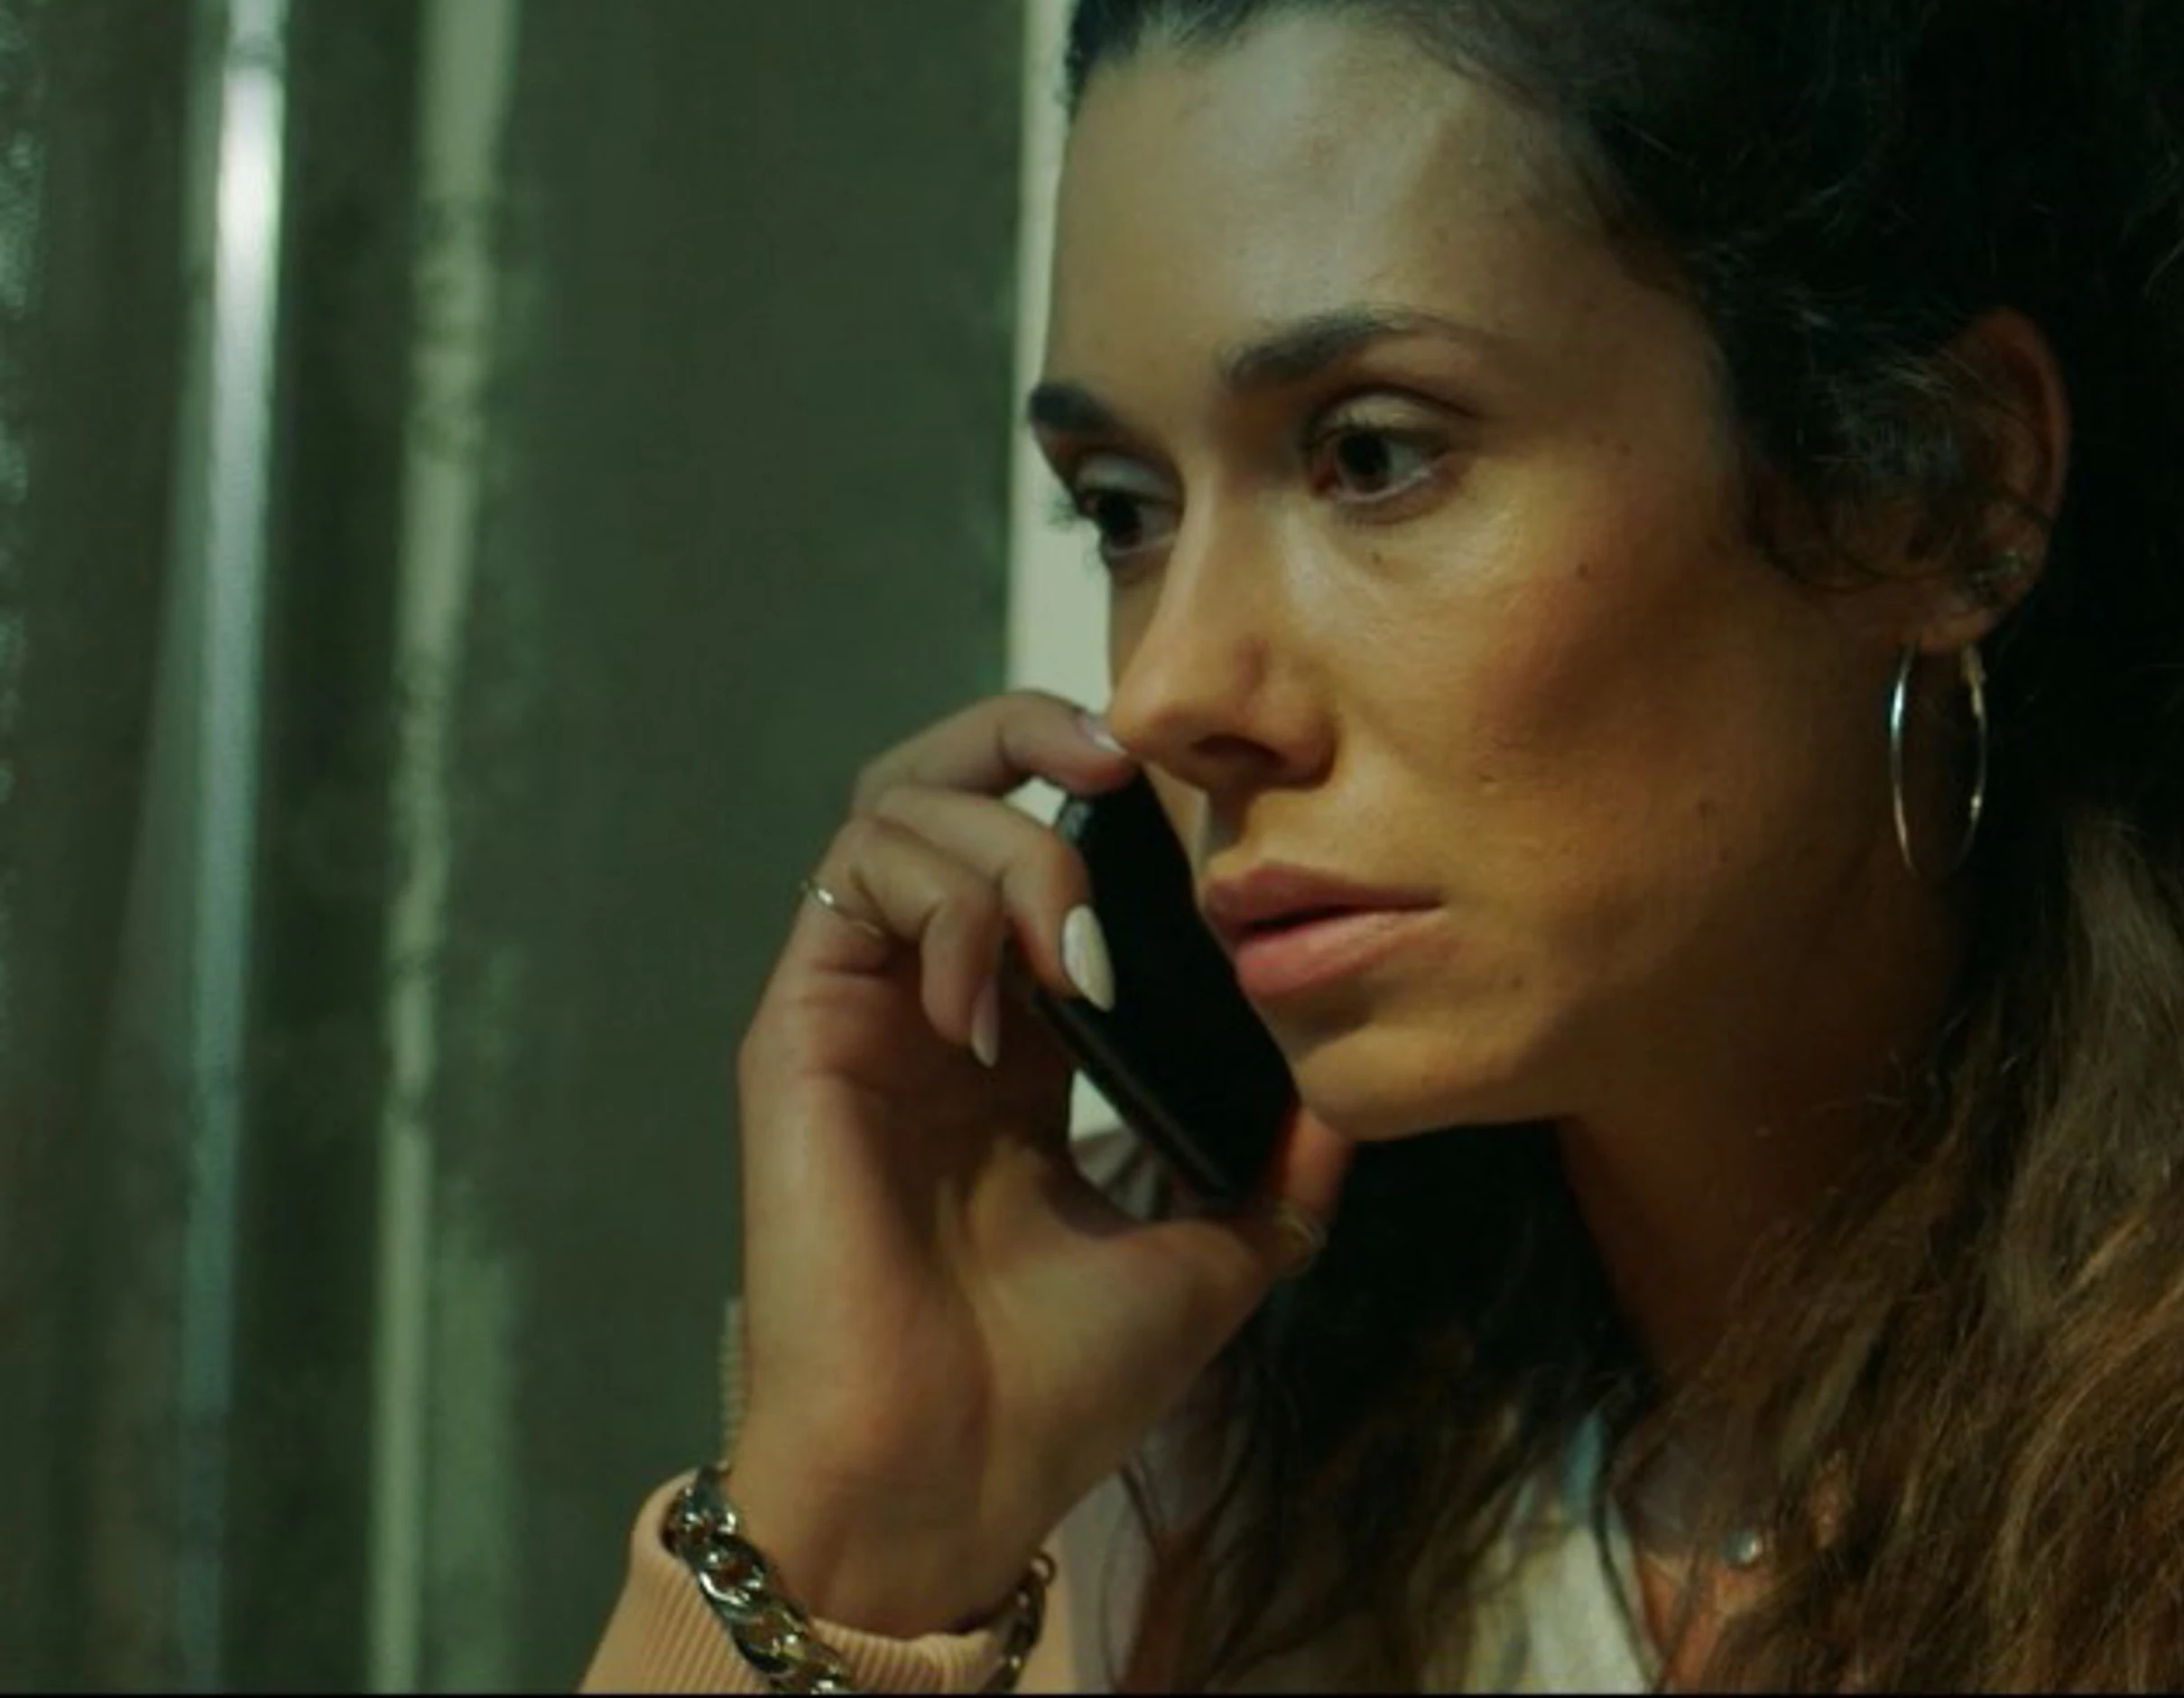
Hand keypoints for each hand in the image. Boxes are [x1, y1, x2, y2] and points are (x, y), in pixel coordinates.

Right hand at [718, 690, 1353, 1636]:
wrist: (953, 1479)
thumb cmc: (1062, 1389)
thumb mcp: (1217, 1258)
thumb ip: (1281, 1170)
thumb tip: (1353, 1092)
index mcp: (1022, 1042)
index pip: (1045, 849)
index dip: (1112, 802)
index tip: (1204, 810)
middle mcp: (934, 1003)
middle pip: (945, 783)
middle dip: (1029, 734)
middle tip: (1121, 770)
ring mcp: (862, 1010)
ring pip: (894, 808)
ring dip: (1007, 841)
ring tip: (1078, 946)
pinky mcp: (802, 1032)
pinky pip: (853, 881)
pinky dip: (945, 902)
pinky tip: (1000, 1004)